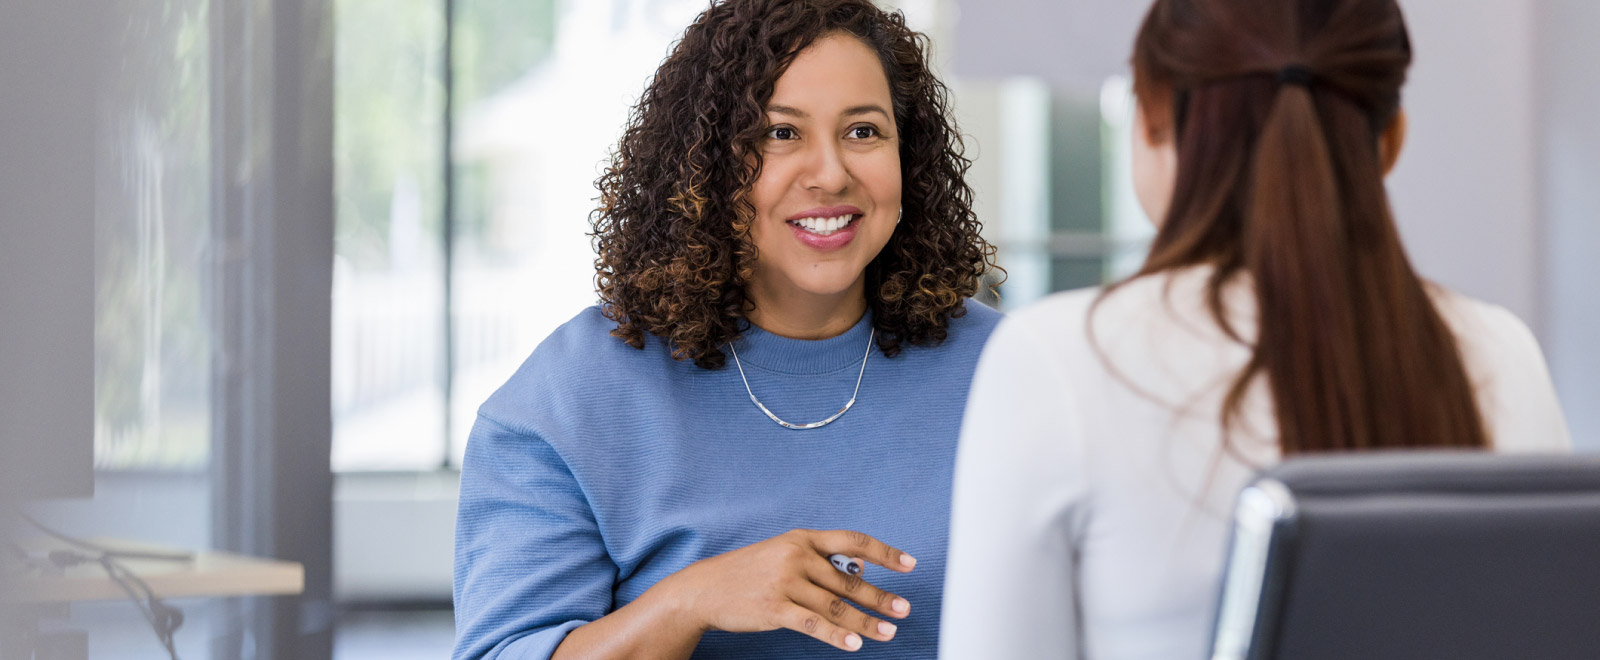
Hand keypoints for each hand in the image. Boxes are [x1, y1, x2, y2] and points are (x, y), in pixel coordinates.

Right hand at [651, 529, 916, 651]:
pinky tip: (854, 645)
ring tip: (888, 632)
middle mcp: (796, 556)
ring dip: (865, 622)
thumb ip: (818, 562)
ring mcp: (785, 582)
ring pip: (836, 605)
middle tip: (904, 609)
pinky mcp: (774, 608)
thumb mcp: (782, 554)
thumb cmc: (749, 572)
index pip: (853, 541)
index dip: (884, 552)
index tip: (909, 564)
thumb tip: (859, 573)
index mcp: (802, 538)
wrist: (705, 588)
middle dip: (880, 597)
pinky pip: (814, 624)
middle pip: (849, 580)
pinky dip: (836, 636)